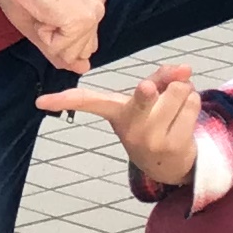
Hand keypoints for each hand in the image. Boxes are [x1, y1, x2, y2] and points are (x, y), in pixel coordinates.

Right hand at [0, 0, 103, 74]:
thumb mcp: (44, 28)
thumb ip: (64, 49)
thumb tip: (84, 68)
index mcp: (90, 2)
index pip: (82, 44)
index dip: (58, 36)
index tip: (45, 11)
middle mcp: (97, 5)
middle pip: (81, 51)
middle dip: (57, 40)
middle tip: (43, 12)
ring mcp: (93, 12)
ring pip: (72, 54)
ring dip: (49, 39)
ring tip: (42, 12)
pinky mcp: (83, 19)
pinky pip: (62, 50)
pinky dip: (45, 37)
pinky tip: (42, 14)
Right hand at [37, 61, 200, 189]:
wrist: (168, 164)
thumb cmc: (154, 121)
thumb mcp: (150, 98)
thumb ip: (162, 77)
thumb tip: (185, 68)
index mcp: (116, 113)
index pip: (87, 102)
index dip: (63, 100)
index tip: (40, 102)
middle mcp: (129, 128)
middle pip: (146, 93)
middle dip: (153, 89)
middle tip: (149, 90)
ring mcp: (151, 139)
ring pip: (179, 91)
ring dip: (183, 92)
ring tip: (173, 108)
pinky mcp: (174, 145)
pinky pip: (192, 103)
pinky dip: (192, 103)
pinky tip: (183, 118)